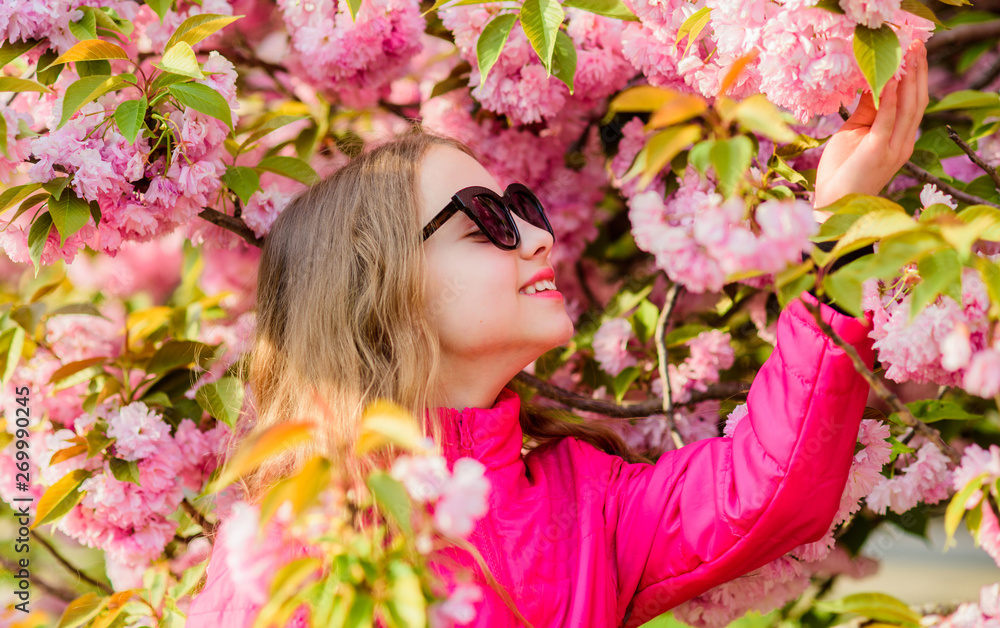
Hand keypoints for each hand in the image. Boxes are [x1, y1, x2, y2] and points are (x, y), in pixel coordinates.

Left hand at [812, 41, 928, 220]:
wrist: (832, 203)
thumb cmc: (841, 171)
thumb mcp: (854, 133)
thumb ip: (867, 111)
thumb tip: (873, 84)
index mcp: (899, 139)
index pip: (913, 103)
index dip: (915, 77)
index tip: (912, 53)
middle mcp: (902, 143)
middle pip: (916, 101)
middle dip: (918, 72)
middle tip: (916, 44)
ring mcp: (893, 147)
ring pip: (908, 107)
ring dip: (908, 78)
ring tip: (908, 54)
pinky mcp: (878, 150)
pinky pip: (886, 119)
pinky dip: (888, 98)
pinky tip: (888, 80)